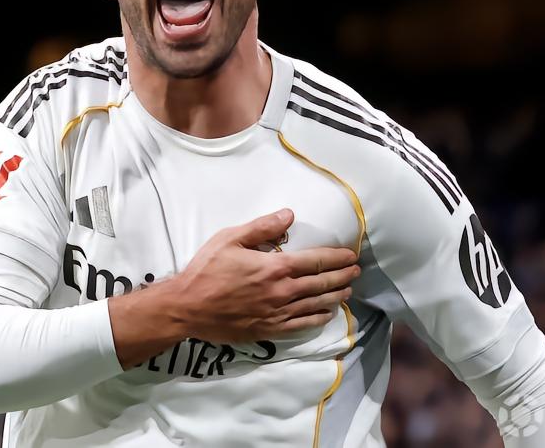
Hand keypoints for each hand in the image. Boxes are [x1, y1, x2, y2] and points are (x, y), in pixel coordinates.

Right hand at [171, 208, 358, 342]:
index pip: (315, 261)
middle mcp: (282, 291)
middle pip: (321, 283)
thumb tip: (289, 216)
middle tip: (356, 271)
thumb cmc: (206, 270)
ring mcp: (277, 313)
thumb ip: (262, 228)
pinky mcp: (269, 329)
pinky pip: (302, 325)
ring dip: (335, 296)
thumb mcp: (230, 239)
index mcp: (275, 267)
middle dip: (342, 275)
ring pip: (316, 304)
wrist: (188, 307)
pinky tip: (326, 314)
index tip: (351, 255)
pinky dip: (318, 318)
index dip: (336, 257)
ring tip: (348, 289)